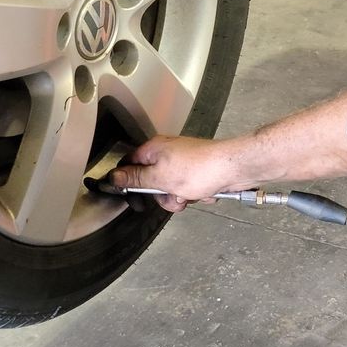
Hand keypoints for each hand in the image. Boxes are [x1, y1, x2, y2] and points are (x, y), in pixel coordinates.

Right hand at [108, 135, 251, 210]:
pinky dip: (193, 195)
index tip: (131, 196)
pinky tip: (202, 192)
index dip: (127, 181)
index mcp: (153, 149)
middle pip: (150, 181)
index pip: (129, 164)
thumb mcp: (160, 177)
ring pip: (169, 189)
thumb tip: (113, 177)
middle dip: (162, 195)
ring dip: (179, 197)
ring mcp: (182, 163)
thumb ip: (135, 178)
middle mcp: (166, 153)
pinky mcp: (196, 173)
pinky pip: (186, 190)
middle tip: (171, 194)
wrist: (233, 168)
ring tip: (190, 194)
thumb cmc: (199, 168)